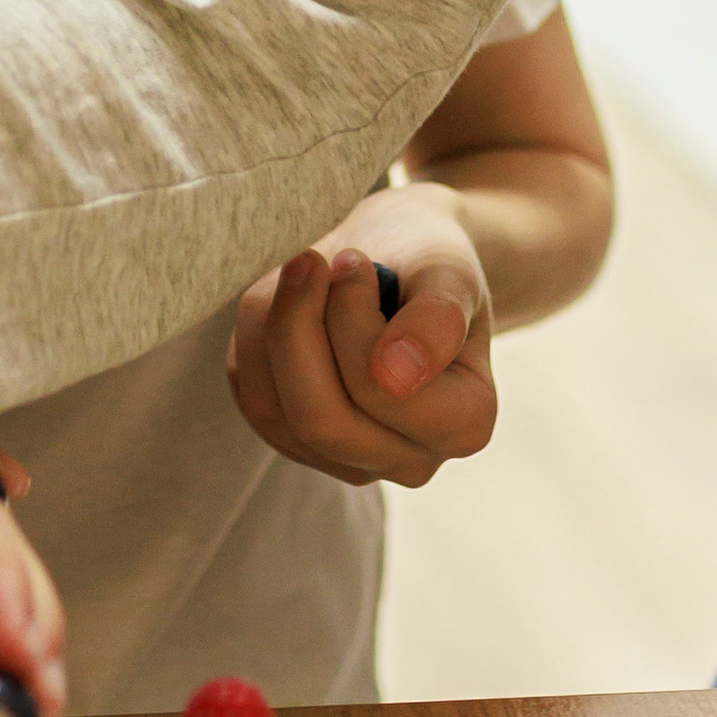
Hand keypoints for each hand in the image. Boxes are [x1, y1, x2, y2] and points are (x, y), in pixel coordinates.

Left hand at [227, 185, 496, 488]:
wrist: (397, 256)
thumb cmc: (428, 258)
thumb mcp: (447, 268)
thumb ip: (437, 320)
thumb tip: (396, 376)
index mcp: (465, 424)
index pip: (384, 394)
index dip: (352, 318)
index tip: (354, 260)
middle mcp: (411, 460)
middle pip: (322, 421)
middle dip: (299, 327)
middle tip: (312, 259)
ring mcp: (349, 459)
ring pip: (274, 412)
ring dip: (274, 325)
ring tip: (305, 271)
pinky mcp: (295, 442)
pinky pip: (251, 397)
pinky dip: (253, 338)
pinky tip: (286, 299)